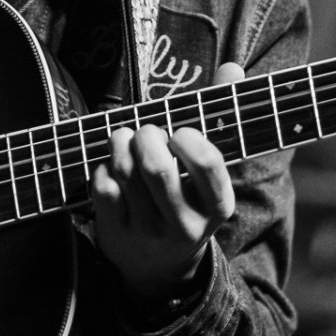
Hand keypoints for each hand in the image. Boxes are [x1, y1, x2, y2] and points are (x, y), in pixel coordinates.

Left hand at [90, 62, 242, 306]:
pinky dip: (104, 165)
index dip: (190, 140)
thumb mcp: (210, 173)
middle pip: (156, 168)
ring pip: (125, 173)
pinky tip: (112, 165)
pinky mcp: (115, 232)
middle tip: (147, 130)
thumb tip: (233, 68)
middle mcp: (184, 224)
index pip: (209, 167)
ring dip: (120, 141)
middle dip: (147, 135)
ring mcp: (147, 231)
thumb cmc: (188, 199)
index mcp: (217, 206)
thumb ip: (222, 116)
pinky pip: (102, 187)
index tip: (180, 132)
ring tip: (125, 136)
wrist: (159, 268)